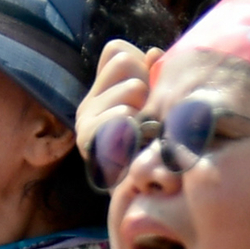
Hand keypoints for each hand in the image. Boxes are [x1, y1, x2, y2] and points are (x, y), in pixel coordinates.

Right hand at [73, 38, 160, 162]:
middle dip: (148, 86)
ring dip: (148, 108)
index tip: (151, 93)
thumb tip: (154, 54)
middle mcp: (89, 106)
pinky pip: (124, 115)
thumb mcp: (161, 105)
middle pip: (127, 64)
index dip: (141, 65)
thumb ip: (157, 75)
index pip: (117, 52)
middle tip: (152, 118)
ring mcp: (87, 125)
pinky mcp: (91, 144)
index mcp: (102, 93)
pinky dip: (140, 127)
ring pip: (131, 87)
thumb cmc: (163, 148)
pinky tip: (140, 145)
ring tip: (149, 134)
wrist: (153, 197)